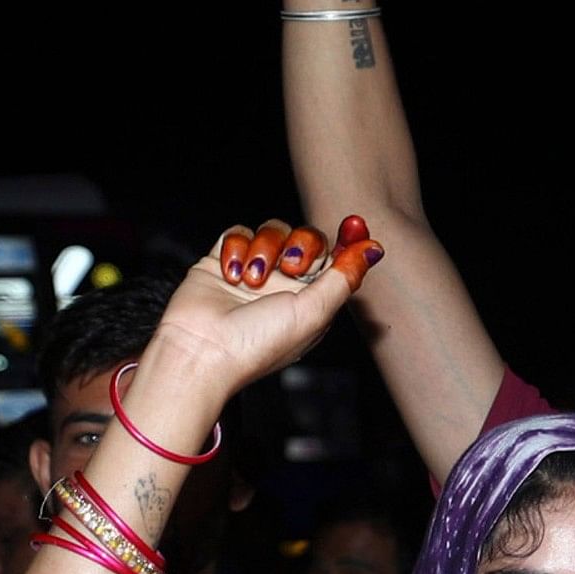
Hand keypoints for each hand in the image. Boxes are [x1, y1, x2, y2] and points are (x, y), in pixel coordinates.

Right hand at [134, 217, 380, 416]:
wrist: (201, 350)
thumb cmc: (257, 343)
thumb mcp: (314, 313)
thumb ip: (344, 278)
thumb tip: (374, 249)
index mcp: (312, 301)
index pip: (336, 260)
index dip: (347, 241)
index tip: (355, 224)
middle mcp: (285, 286)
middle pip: (306, 238)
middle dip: (302, 244)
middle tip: (290, 266)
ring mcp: (253, 271)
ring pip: (273, 230)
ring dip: (265, 249)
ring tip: (252, 281)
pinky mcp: (222, 260)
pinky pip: (238, 232)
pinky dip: (236, 249)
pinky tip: (230, 275)